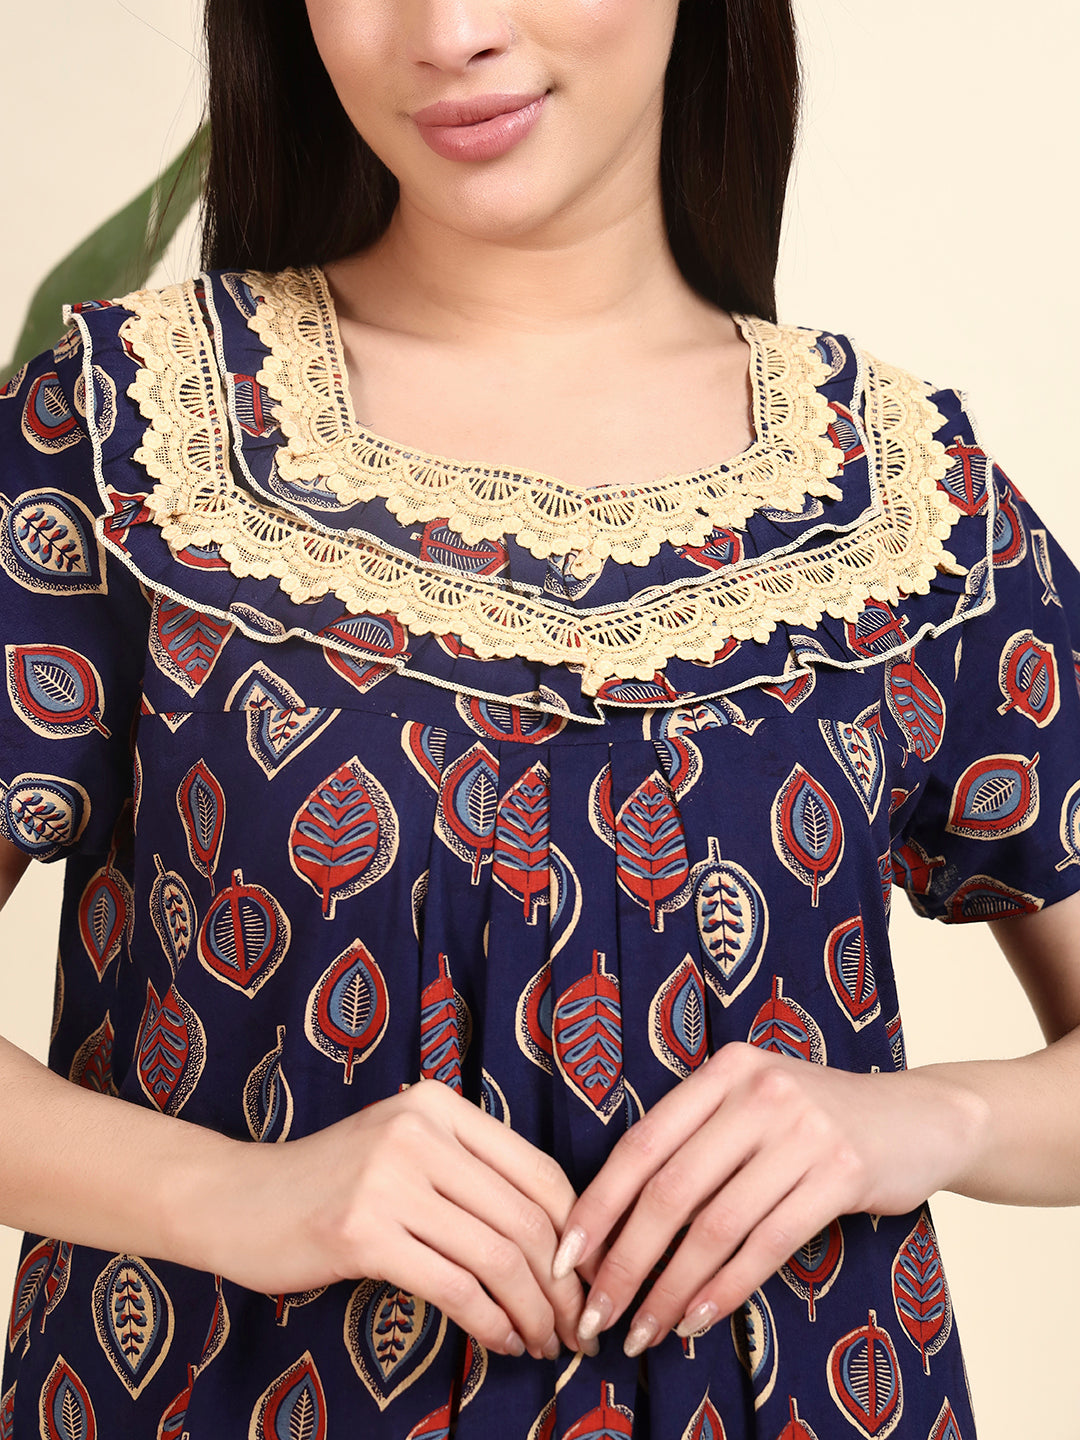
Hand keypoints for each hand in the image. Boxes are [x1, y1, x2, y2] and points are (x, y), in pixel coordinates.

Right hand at [202, 1079, 585, 1358]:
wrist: (233, 1198)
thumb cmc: (328, 1182)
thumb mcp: (402, 1150)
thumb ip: (467, 1172)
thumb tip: (555, 1237)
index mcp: (438, 1105)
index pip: (538, 1170)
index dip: (578, 1232)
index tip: (588, 1278)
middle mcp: (419, 1130)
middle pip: (526, 1218)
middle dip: (563, 1285)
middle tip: (576, 1327)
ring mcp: (390, 1178)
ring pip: (497, 1256)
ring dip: (532, 1312)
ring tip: (542, 1344)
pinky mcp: (362, 1231)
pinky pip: (454, 1286)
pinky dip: (490, 1322)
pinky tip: (500, 1342)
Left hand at [551, 1041, 982, 1355]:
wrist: (919, 1118)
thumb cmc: (817, 1121)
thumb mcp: (753, 1103)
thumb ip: (696, 1139)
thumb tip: (614, 1221)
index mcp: (724, 1071)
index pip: (642, 1143)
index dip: (598, 1205)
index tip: (565, 1258)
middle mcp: (758, 1092)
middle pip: (670, 1190)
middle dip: (625, 1261)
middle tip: (597, 1314)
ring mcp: (802, 1131)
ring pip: (714, 1225)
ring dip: (671, 1289)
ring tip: (642, 1331)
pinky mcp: (841, 1174)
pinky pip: (766, 1243)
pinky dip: (725, 1289)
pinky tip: (696, 1319)